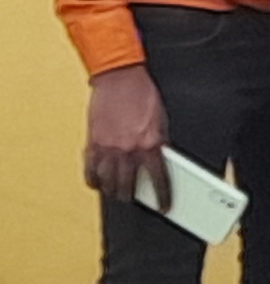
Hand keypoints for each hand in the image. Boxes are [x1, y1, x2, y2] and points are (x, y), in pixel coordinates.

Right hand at [84, 66, 167, 198]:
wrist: (120, 78)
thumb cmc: (143, 96)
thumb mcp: (161, 121)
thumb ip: (159, 144)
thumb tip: (161, 164)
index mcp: (150, 144)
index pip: (159, 180)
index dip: (163, 197)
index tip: (164, 206)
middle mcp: (128, 150)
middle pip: (128, 186)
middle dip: (133, 196)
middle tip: (135, 198)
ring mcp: (108, 147)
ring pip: (108, 182)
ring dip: (113, 191)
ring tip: (118, 193)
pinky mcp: (92, 142)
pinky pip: (90, 169)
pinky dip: (93, 180)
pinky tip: (97, 183)